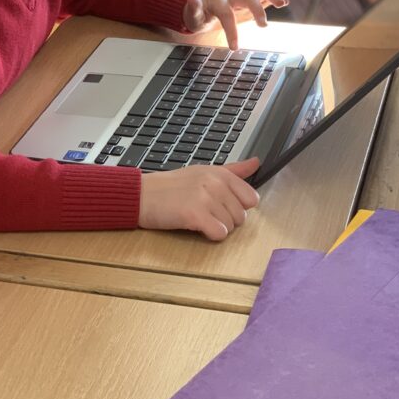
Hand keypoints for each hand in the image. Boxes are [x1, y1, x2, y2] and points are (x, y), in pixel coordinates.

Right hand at [138, 157, 260, 240]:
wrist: (141, 195)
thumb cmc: (171, 187)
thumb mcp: (203, 172)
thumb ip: (233, 170)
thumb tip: (257, 162)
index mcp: (220, 173)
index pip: (251, 198)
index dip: (237, 206)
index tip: (221, 205)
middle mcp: (215, 183)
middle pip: (241, 216)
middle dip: (225, 220)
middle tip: (204, 212)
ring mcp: (205, 198)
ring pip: (231, 227)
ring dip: (215, 227)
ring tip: (196, 218)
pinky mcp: (195, 214)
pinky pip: (219, 233)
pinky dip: (210, 235)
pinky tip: (195, 226)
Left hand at [183, 0, 287, 50]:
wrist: (202, 10)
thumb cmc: (197, 15)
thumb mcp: (192, 15)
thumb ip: (193, 8)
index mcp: (218, 2)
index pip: (227, 15)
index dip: (232, 31)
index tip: (234, 48)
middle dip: (257, 9)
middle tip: (264, 26)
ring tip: (283, 3)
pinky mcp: (248, 3)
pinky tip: (285, 2)